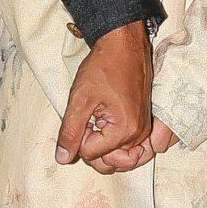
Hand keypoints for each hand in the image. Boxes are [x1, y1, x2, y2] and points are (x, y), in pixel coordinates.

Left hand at [58, 22, 153, 168]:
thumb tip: (63, 159)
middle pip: (109, 163)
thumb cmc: (103, 67)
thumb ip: (70, 132)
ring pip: (119, 157)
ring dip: (102, 147)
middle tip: (86, 122)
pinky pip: (128, 145)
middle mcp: (139, 135)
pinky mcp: (143, 122)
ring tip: (94, 122)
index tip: (80, 116)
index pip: (91, 155)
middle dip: (91, 149)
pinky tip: (103, 123)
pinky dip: (114, 142)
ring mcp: (143, 129)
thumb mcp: (79, 100)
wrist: (123, 45)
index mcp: (124, 131)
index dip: (78, 139)